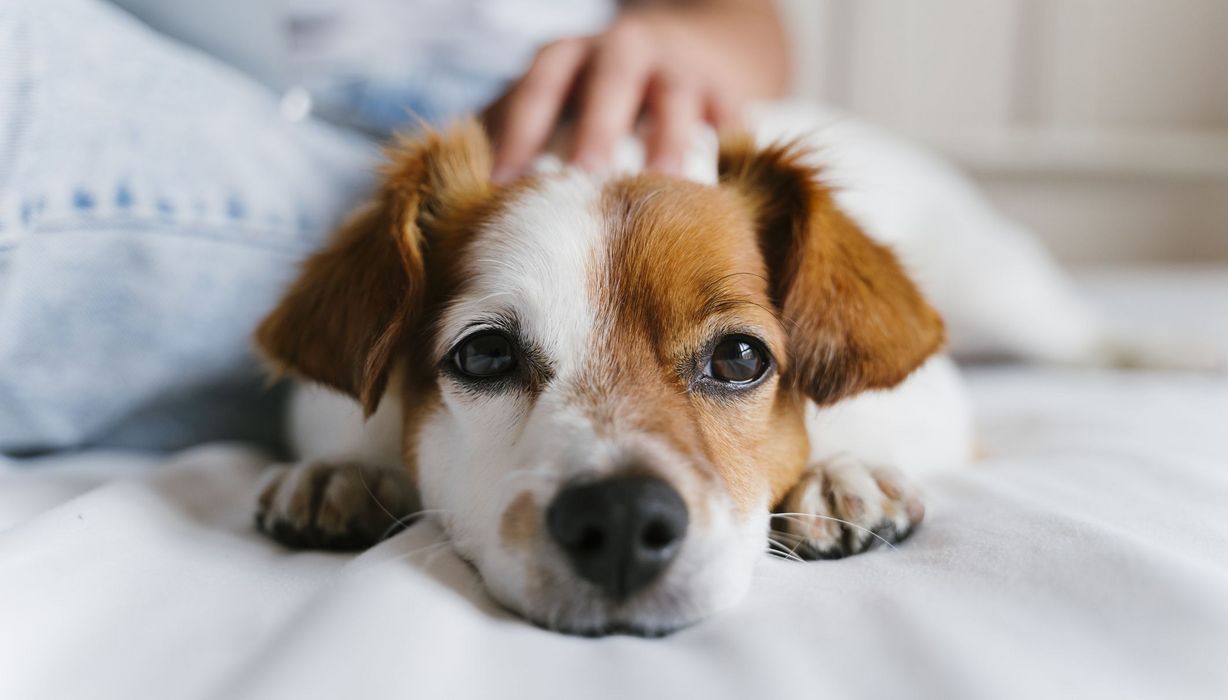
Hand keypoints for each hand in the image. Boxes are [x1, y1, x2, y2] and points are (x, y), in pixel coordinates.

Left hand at [484, 1, 787, 182]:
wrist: (685, 54)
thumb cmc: (591, 101)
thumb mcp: (549, 104)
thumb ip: (509, 138)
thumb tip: (454, 203)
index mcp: (569, 57)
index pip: (538, 87)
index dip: (520, 132)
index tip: (502, 186)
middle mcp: (624, 50)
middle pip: (609, 82)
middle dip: (596, 130)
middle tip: (584, 181)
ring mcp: (680, 68)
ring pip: (675, 98)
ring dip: (668, 141)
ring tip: (663, 189)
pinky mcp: (727, 91)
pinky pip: (730, 119)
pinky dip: (728, 149)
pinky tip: (721, 193)